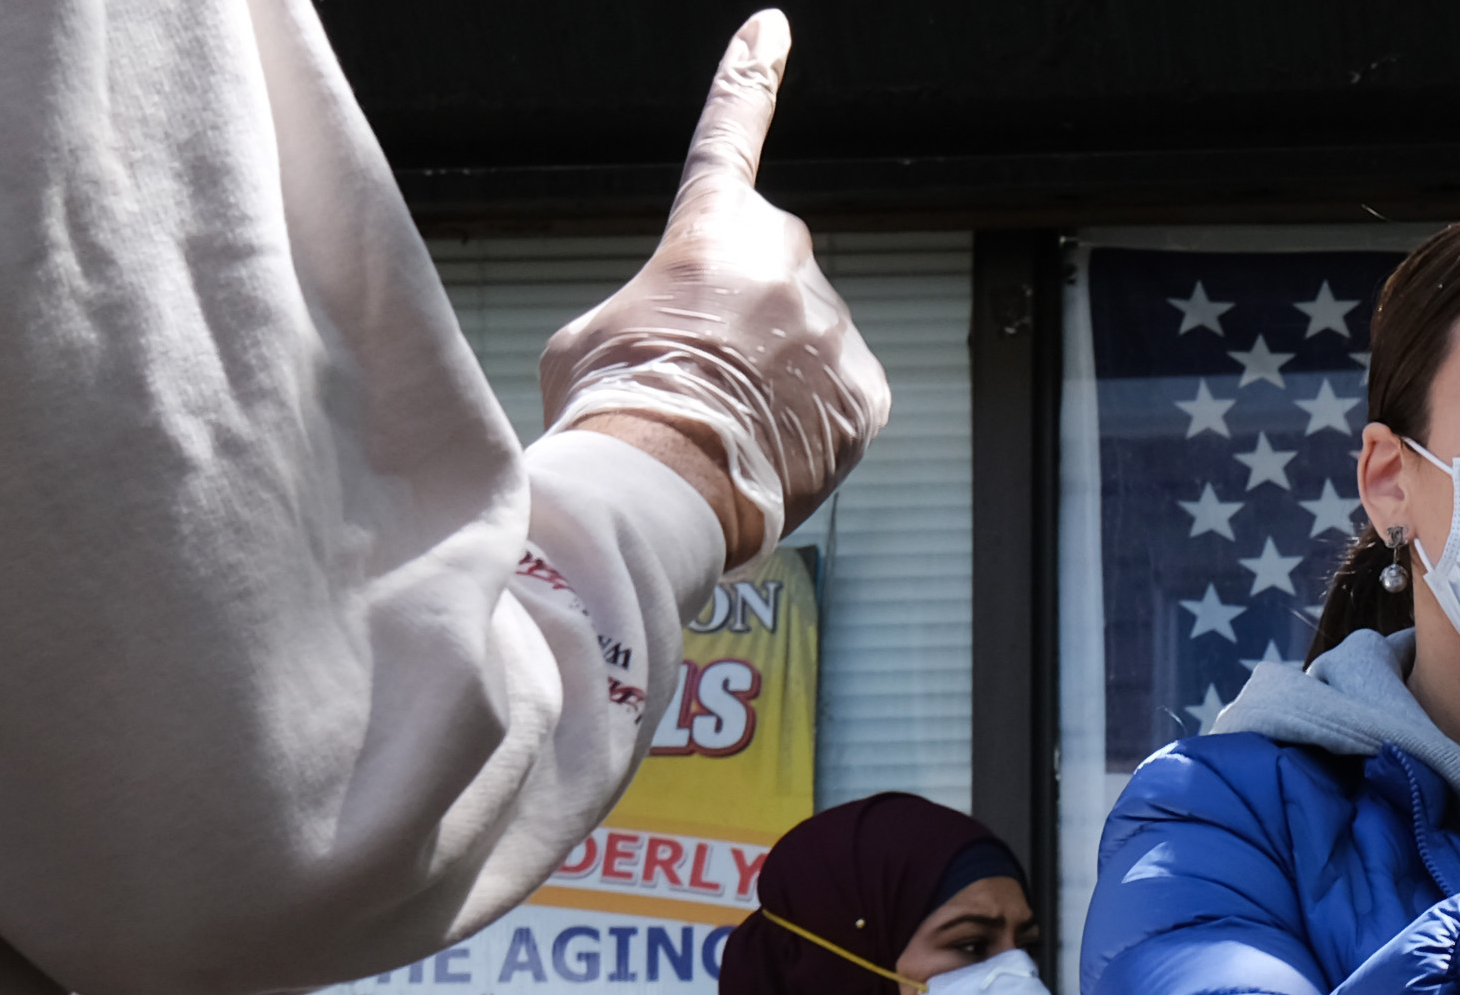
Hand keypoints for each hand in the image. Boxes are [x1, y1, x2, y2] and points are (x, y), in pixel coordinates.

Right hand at [538, 11, 888, 562]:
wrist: (665, 484)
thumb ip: (650, 303)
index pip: (728, 133)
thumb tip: (678, 335)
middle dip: (738, 314)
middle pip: (765, 275)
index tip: (774, 28)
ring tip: (721, 424)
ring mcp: (834, 325)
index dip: (748, 78)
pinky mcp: (867, 391)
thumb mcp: (593, 333)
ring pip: (804, 342)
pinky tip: (763, 445)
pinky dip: (805, 417)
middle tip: (693, 375)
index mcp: (710, 229)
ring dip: (770, 375)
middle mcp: (786, 261)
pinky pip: (836, 394)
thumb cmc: (613, 404)